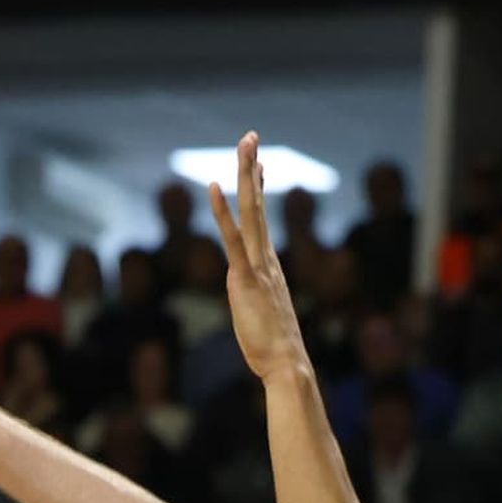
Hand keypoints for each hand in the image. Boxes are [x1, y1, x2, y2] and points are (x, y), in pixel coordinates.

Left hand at [209, 132, 310, 384]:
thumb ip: (257, 304)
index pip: (262, 221)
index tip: (258, 165)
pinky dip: (222, 212)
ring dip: (247, 175)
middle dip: (254, 169)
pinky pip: (232, 239)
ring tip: (246, 143)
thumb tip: (253, 304)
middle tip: (251, 137)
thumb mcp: (264, 320)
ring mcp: (258, 267)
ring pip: (251, 212)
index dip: (259, 190)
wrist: (288, 366)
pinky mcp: (245, 280)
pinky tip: (214, 186)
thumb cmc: (276, 352)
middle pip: (258, 206)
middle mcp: (267, 260)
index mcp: (269, 268)